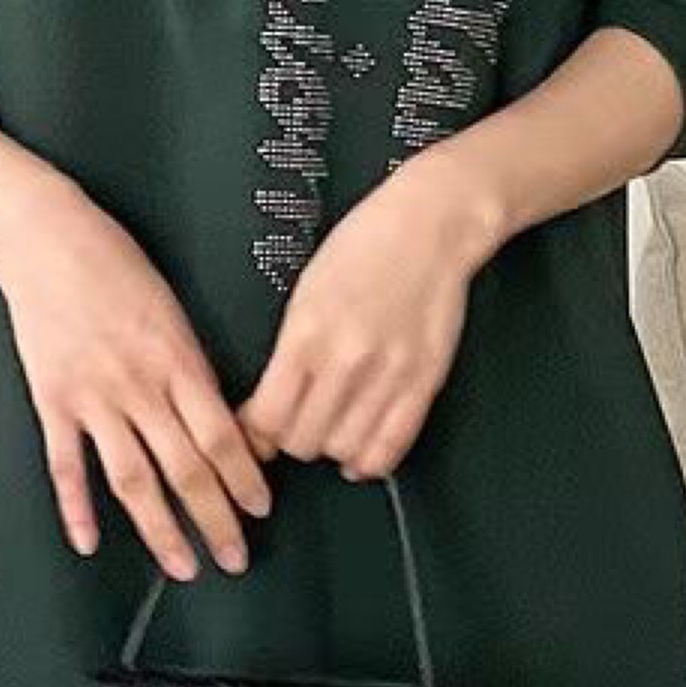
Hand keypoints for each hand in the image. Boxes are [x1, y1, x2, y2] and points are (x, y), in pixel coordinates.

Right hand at [0, 167, 271, 579]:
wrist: (44, 235)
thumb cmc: (113, 262)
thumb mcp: (171, 307)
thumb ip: (190, 366)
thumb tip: (220, 417)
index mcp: (177, 359)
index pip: (223, 435)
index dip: (245, 480)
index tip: (261, 509)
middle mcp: (140, 384)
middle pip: (186, 467)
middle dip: (215, 520)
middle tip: (235, 558)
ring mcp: (93, 396)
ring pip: (133, 479)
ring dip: (161, 529)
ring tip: (182, 565)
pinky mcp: (52, 399)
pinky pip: (66, 465)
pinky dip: (77, 509)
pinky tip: (90, 543)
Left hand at [235, 148, 505, 480]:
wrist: (430, 225)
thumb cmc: (363, 248)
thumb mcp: (305, 292)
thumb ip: (287, 352)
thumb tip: (264, 406)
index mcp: (306, 334)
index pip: (268, 418)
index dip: (256, 434)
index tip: (255, 431)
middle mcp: (345, 360)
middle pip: (302, 441)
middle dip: (289, 440)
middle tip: (293, 425)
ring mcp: (388, 374)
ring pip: (342, 449)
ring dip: (329, 447)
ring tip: (328, 429)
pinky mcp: (423, 382)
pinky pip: (391, 445)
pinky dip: (368, 461)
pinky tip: (357, 453)